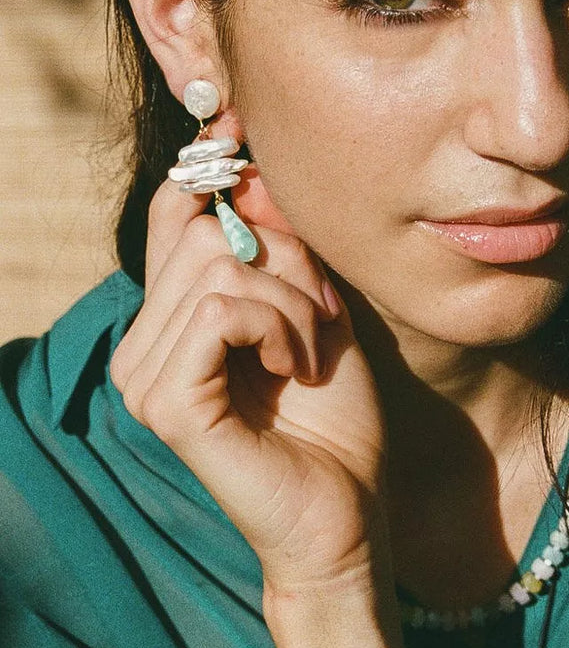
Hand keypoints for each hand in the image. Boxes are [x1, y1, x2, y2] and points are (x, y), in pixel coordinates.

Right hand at [110, 174, 389, 601]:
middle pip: (198, 232)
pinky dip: (278, 326)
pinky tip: (295, 367)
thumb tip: (246, 168)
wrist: (346, 513)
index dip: (210, 170)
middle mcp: (142, 342)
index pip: (171, 214)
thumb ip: (277, 246)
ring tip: (310, 353)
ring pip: (219, 268)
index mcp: (170, 319)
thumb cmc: (335, 416)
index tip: (242, 134)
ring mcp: (145, 374)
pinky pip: (222, 311)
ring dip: (293, 303)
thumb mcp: (314, 308)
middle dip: (284, 264)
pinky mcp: (168, 403)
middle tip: (318, 321)